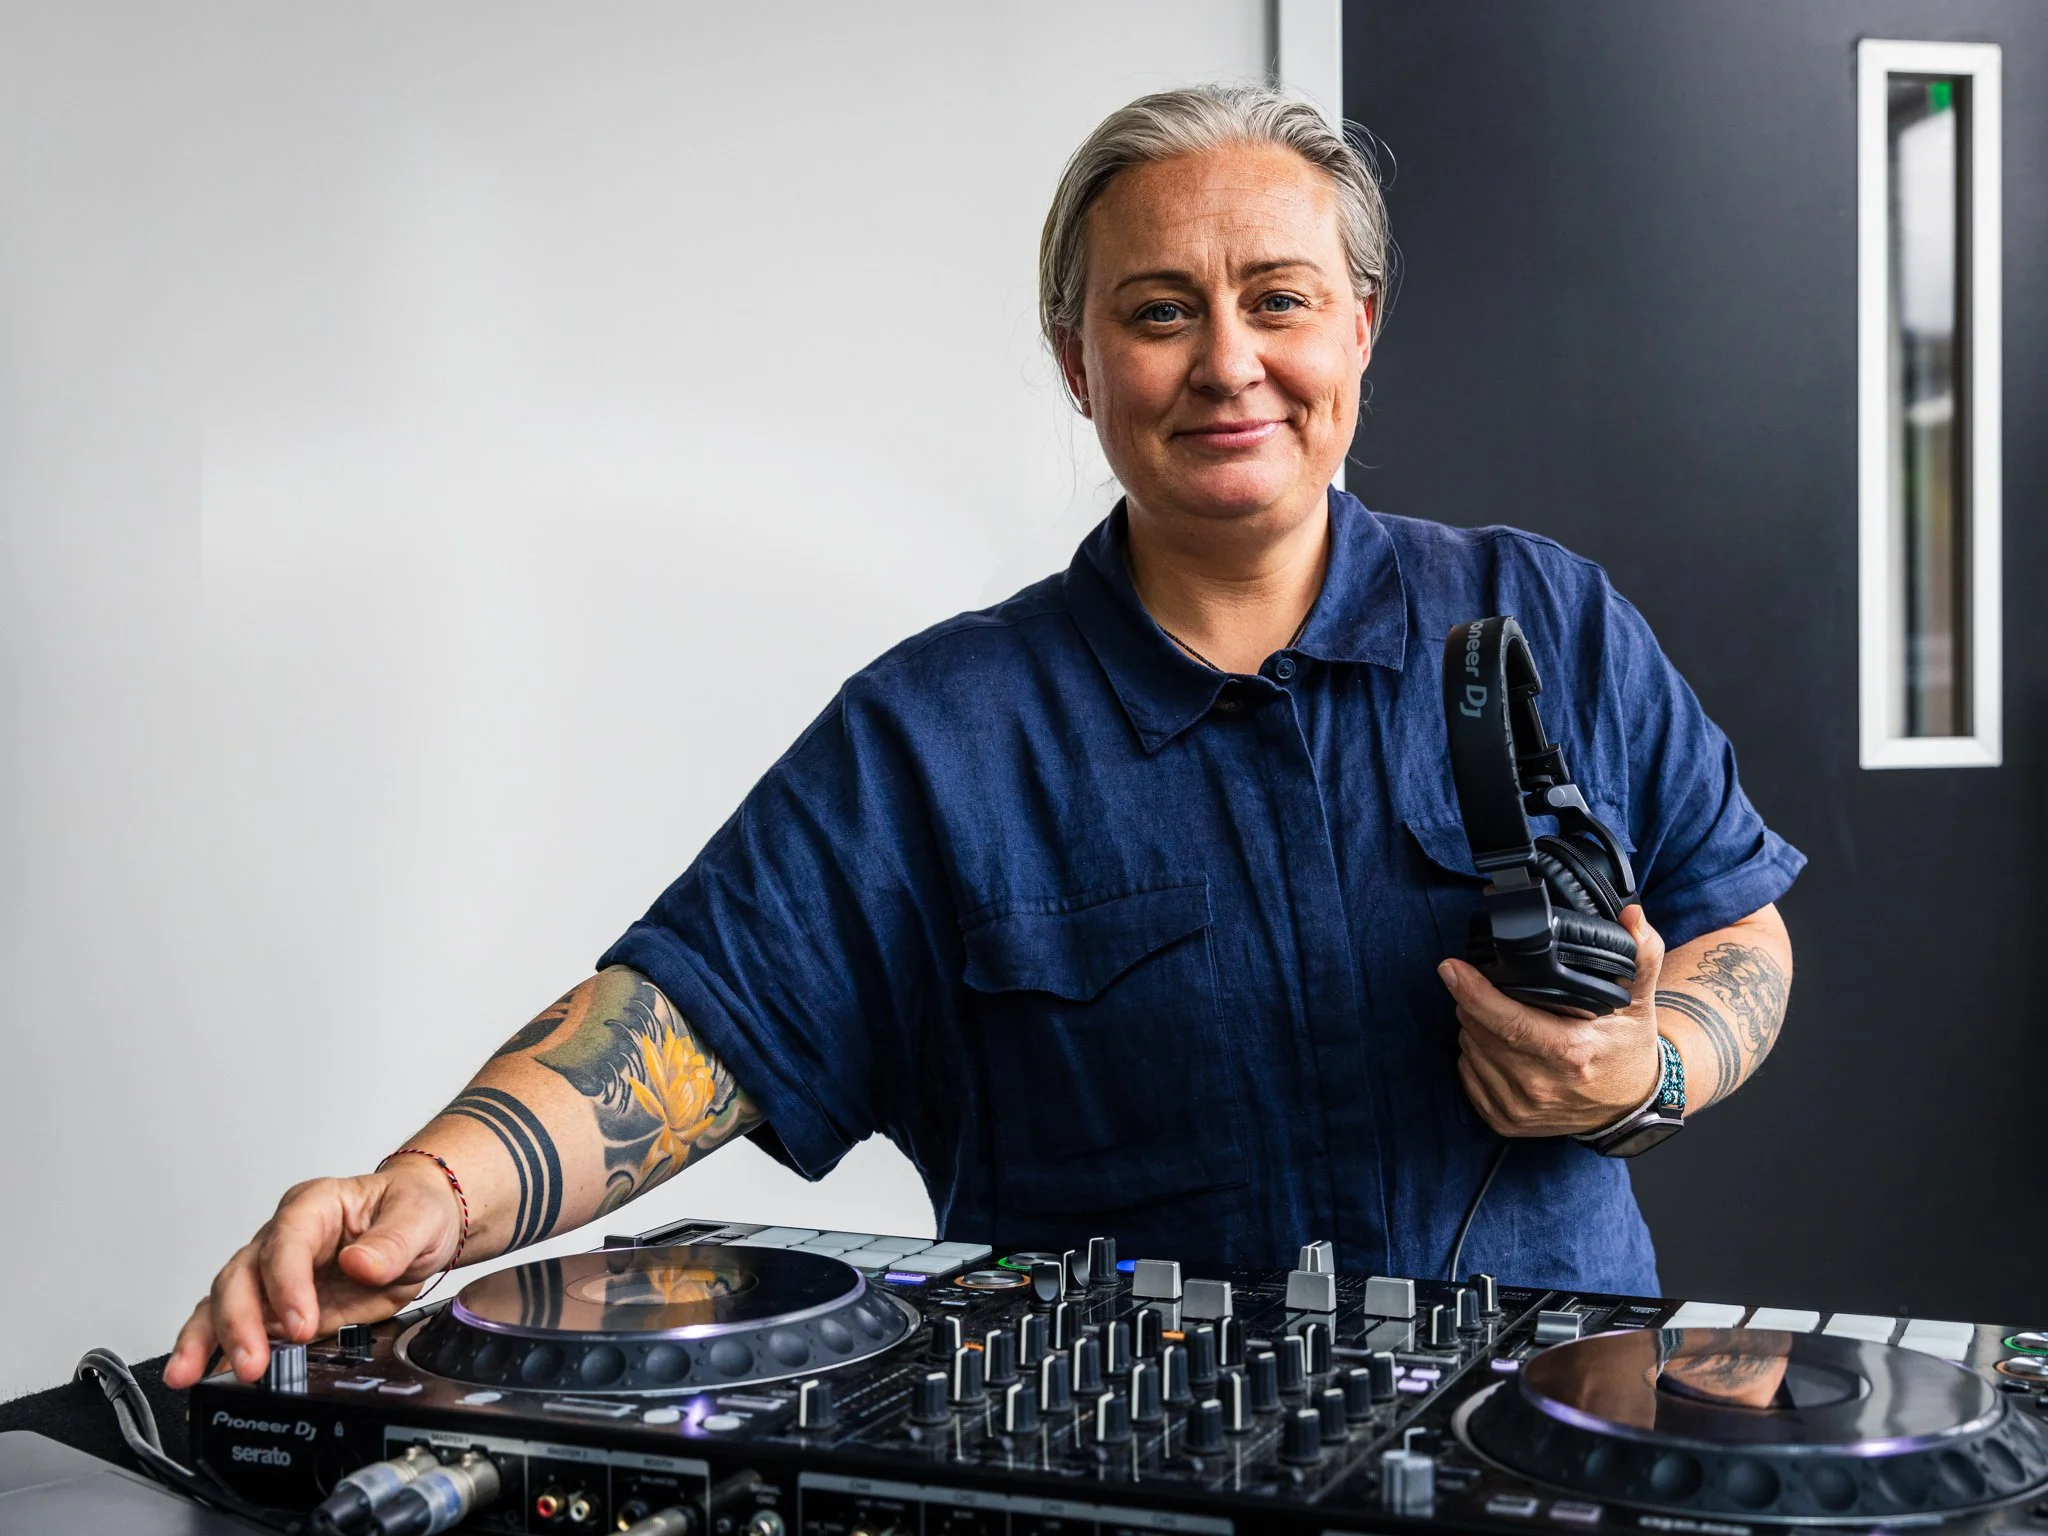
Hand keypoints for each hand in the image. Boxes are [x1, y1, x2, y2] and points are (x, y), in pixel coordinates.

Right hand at [163, 1156, 464, 1388]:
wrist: (420, 1226)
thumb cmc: (414, 1209)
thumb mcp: (419, 1218)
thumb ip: (392, 1242)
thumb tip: (361, 1263)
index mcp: (315, 1205)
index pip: (287, 1242)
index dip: (287, 1284)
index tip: (300, 1323)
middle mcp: (284, 1237)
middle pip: (242, 1274)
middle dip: (239, 1322)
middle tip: (251, 1363)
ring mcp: (273, 1273)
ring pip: (223, 1301)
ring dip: (207, 1339)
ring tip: (191, 1374)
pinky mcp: (276, 1306)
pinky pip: (235, 1325)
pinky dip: (215, 1350)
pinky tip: (200, 1375)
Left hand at [1439, 904, 1665, 1137]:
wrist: (1630, 1106)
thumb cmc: (1628, 1048)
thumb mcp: (1640, 1001)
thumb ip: (1640, 954)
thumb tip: (1632, 915)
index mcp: (1571, 1053)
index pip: (1508, 1022)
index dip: (1474, 993)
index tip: (1451, 968)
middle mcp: (1542, 1086)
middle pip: (1481, 1032)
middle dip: (1473, 1002)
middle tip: (1484, 985)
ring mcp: (1522, 1108)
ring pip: (1470, 1052)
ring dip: (1472, 1027)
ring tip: (1496, 1013)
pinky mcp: (1507, 1122)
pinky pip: (1468, 1077)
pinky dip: (1473, 1055)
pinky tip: (1493, 1043)